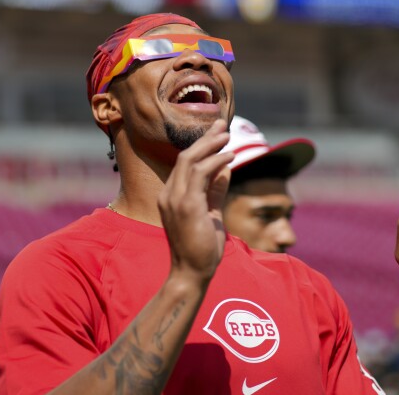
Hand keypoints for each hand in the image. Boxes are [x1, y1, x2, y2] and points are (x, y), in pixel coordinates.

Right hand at [158, 119, 234, 282]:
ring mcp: (175, 200)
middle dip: (206, 138)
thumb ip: (215, 192)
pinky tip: (230, 157)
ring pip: (189, 160)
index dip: (201, 146)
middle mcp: (169, 194)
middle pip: (185, 156)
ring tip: (228, 136)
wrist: (191, 273)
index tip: (218, 133)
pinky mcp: (187, 206)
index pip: (184, 164)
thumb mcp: (211, 214)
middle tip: (224, 124)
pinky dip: (215, 162)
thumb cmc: (201, 248)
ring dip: (211, 145)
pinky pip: (200, 174)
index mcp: (171, 196)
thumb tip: (226, 170)